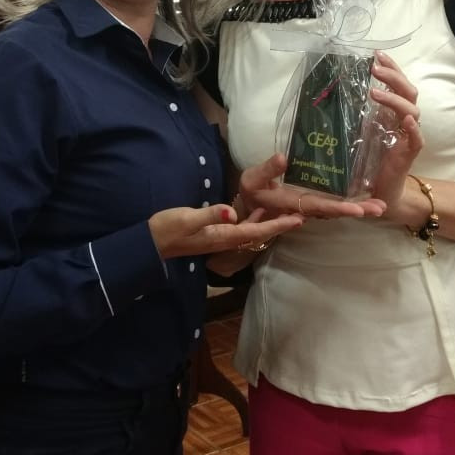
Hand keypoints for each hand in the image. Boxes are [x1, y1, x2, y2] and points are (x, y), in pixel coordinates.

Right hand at [150, 203, 302, 259]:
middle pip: (260, 234)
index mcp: (222, 236)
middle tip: (303, 216)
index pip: (257, 232)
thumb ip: (209, 215)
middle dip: (281, 226)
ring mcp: (220, 238)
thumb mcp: (186, 219)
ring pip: (253, 232)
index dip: (278, 226)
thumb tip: (232, 211)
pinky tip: (260, 210)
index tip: (298, 220)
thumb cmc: (167, 229)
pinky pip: (242, 228)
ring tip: (288, 214)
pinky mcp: (215, 234)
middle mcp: (225, 240)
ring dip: (271, 224)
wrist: (151, 243)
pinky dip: (255, 220)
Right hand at [239, 153, 386, 218]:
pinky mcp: (313, 201)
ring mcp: (311, 206)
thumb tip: (283, 158)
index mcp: (293, 203)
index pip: (319, 206)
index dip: (339, 208)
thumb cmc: (251, 191)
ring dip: (359, 209)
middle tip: (381, 208)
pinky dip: (351, 204)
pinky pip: (333, 205)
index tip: (358, 209)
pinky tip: (365, 199)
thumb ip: (267, 170)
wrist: (249, 204)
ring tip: (381, 206)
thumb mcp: (253, 180)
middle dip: (358, 211)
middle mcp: (305, 208)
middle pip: (335, 211)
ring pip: (337, 209)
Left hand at [368, 51, 424, 215]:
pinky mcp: (409, 154)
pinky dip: (413, 128)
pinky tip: (406, 120)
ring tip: (375, 92)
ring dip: (395, 99)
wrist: (382, 189)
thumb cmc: (371, 159)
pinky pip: (417, 138)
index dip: (391, 68)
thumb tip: (338, 88)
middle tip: (375, 68)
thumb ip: (358, 112)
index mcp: (394, 113)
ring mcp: (409, 137)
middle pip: (409, 92)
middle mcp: (405, 121)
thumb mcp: (361, 130)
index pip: (399, 84)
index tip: (377, 55)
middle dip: (393, 77)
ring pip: (412, 111)